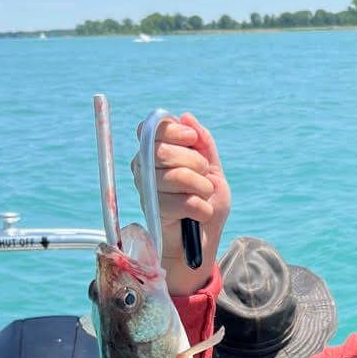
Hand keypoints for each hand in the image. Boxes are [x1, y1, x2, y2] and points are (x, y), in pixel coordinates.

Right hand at [133, 112, 229, 295]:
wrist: (204, 241)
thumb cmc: (206, 203)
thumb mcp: (212, 170)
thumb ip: (203, 144)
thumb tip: (187, 117)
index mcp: (156, 152)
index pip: (153, 127)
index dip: (174, 130)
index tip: (192, 139)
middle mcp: (144, 167)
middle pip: (163, 151)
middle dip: (194, 162)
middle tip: (204, 178)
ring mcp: (146, 190)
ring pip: (175, 176)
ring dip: (201, 188)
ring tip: (205, 197)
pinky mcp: (155, 213)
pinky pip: (183, 202)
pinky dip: (201, 208)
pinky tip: (200, 214)